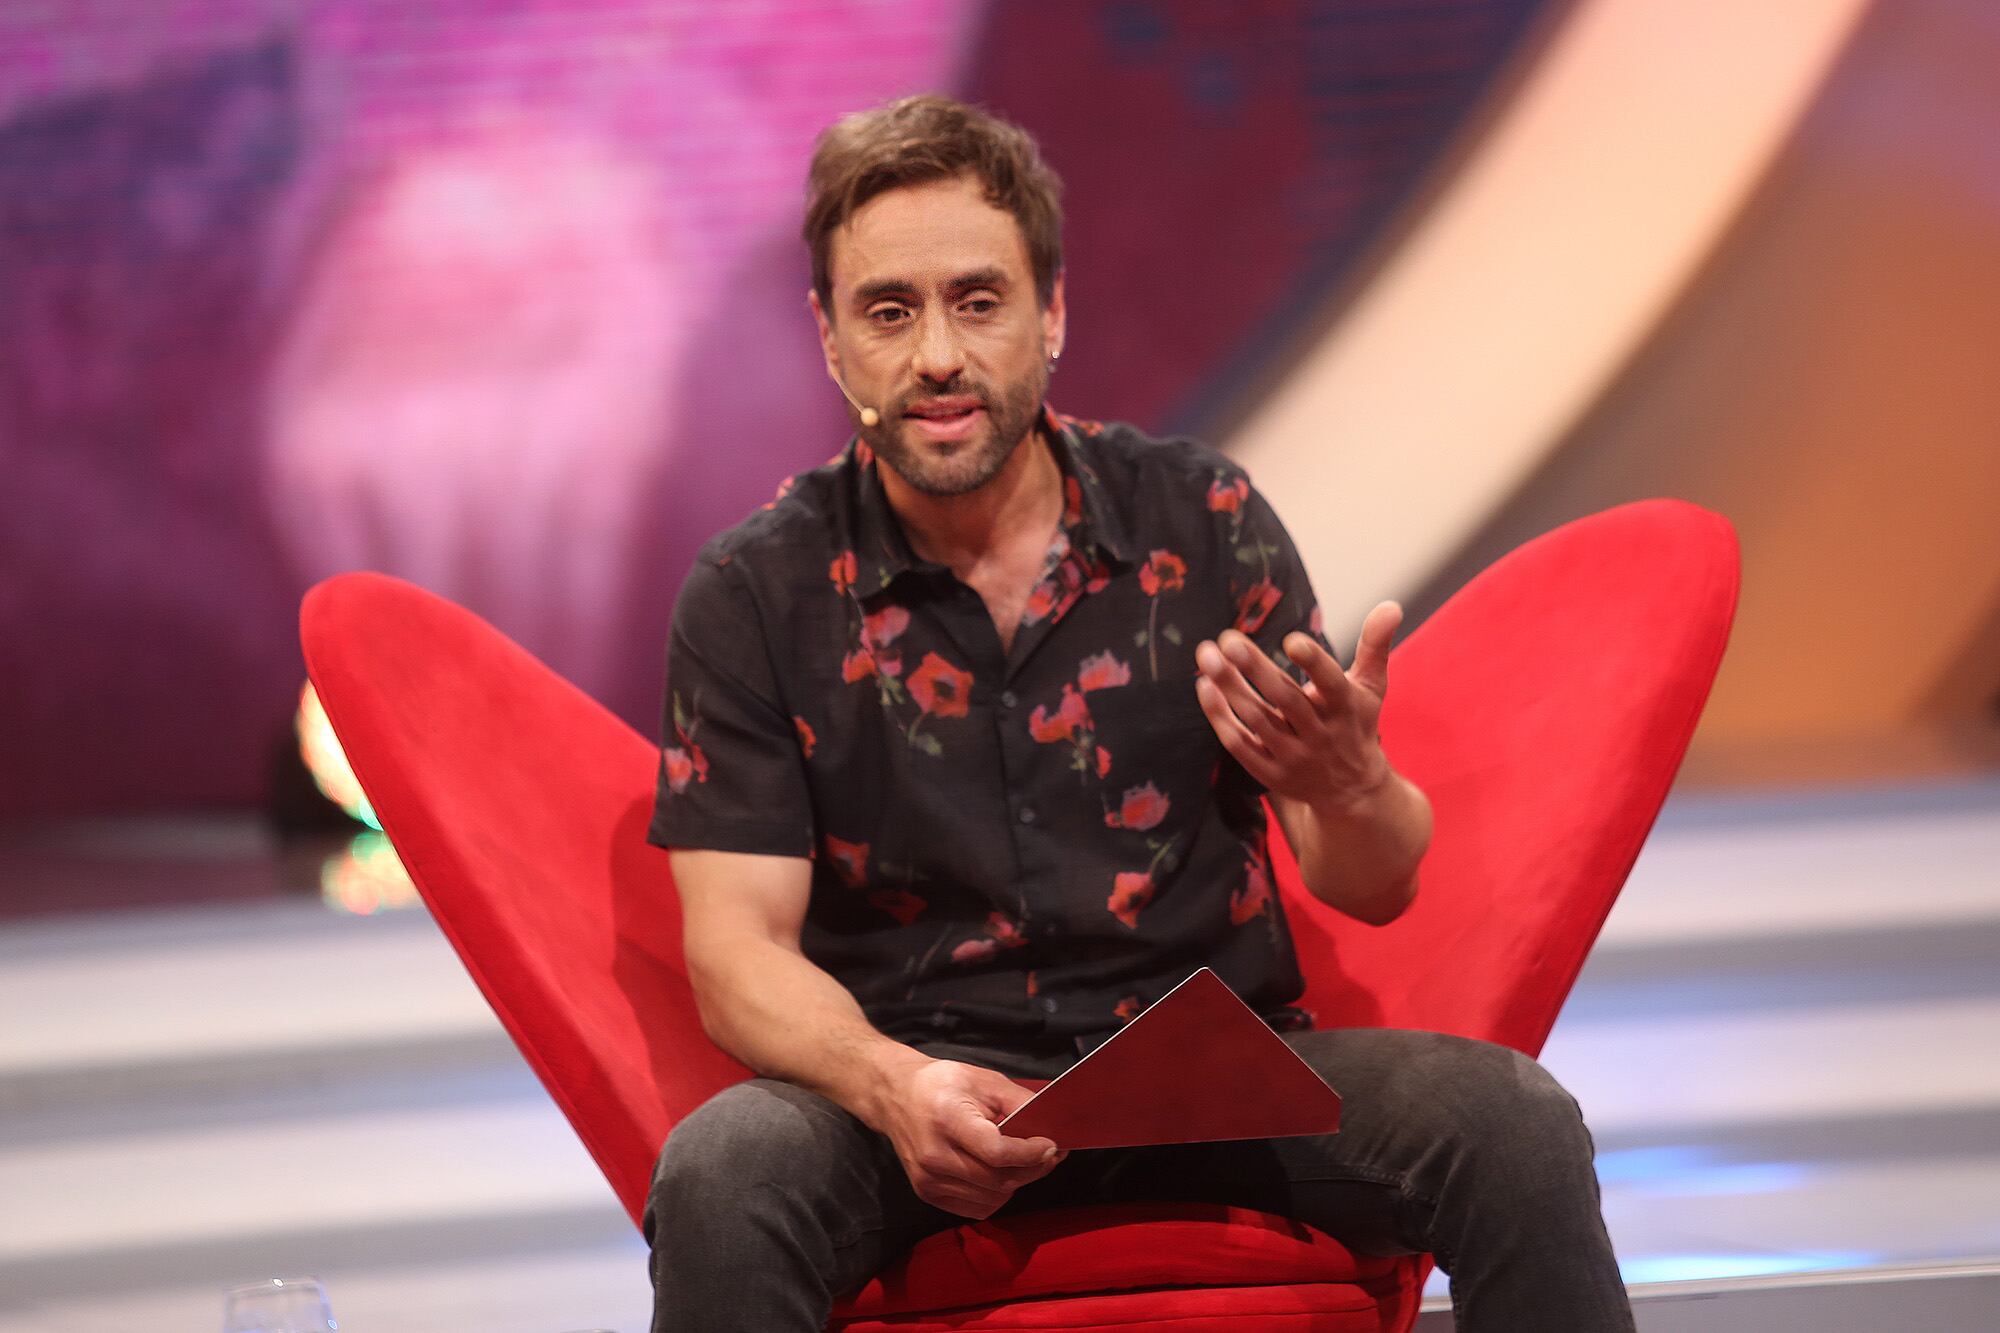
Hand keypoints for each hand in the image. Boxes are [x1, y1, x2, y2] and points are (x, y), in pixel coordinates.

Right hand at [875, 1058, 1064, 1218]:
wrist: (896, 1096)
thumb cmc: (942, 1083)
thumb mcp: (984, 1080)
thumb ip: (1019, 1102)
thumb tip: (1050, 1126)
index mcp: (947, 1120)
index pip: (997, 1152)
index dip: (1030, 1154)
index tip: (1052, 1146)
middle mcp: (934, 1155)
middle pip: (998, 1179)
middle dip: (1032, 1169)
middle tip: (1050, 1155)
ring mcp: (928, 1180)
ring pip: (992, 1197)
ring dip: (1016, 1183)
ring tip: (1023, 1162)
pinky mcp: (927, 1194)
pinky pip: (976, 1208)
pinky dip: (996, 1195)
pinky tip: (998, 1173)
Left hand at [1194, 601, 1401, 812]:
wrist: (1351, 790)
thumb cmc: (1356, 724)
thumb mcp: (1371, 687)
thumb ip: (1375, 645)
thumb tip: (1391, 605)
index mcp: (1346, 707)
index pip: (1331, 683)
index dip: (1312, 662)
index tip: (1290, 639)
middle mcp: (1320, 734)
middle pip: (1285, 699)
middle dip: (1256, 668)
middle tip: (1229, 639)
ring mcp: (1294, 756)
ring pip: (1257, 719)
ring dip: (1230, 687)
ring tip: (1208, 655)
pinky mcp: (1270, 772)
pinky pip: (1239, 744)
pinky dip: (1220, 716)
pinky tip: (1205, 685)